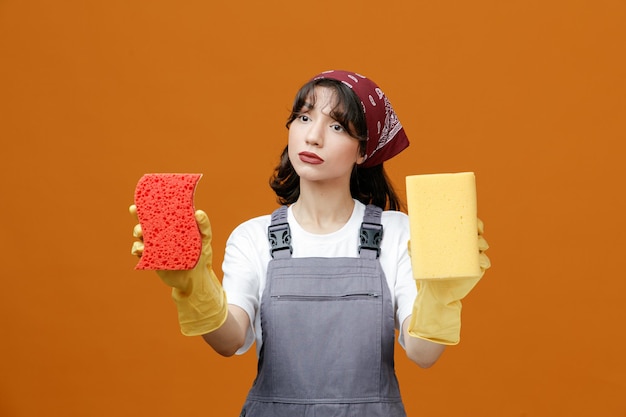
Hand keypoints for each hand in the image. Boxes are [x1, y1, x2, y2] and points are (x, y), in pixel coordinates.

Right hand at [129, 204, 227, 335]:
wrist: (197, 279)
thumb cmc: (201, 256)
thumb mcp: (205, 239)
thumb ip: (204, 226)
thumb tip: (198, 213)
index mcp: (170, 228)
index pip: (156, 216)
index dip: (145, 208)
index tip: (137, 204)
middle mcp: (160, 237)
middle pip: (144, 225)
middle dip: (137, 221)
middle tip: (139, 222)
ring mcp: (155, 249)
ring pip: (140, 239)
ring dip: (137, 236)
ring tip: (141, 235)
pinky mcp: (152, 260)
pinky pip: (140, 254)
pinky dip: (137, 250)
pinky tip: (141, 250)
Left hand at [408, 217, 490, 344]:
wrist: (434, 292)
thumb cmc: (429, 271)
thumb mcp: (420, 258)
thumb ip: (415, 248)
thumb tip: (410, 241)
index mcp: (456, 240)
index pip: (467, 226)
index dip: (472, 221)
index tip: (470, 219)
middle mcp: (466, 248)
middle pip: (477, 233)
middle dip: (478, 229)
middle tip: (474, 230)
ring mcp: (472, 258)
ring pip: (482, 245)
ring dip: (481, 242)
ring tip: (475, 244)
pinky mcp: (476, 270)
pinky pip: (485, 262)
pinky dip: (483, 259)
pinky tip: (478, 259)